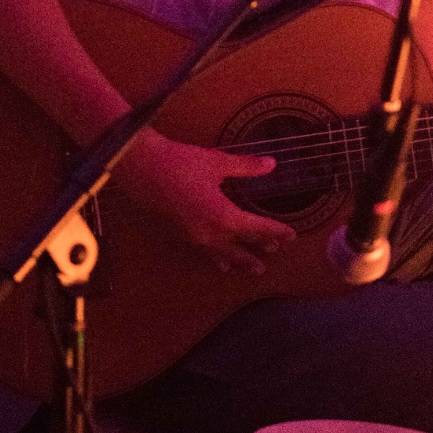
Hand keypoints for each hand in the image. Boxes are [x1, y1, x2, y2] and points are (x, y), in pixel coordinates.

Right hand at [117, 131, 294, 276]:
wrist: (141, 169)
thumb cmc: (181, 163)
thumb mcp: (217, 163)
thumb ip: (246, 167)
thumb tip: (272, 164)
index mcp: (223, 217)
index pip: (257, 229)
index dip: (275, 231)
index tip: (292, 235)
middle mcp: (210, 234)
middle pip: (241, 246)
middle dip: (259, 248)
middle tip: (276, 252)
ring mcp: (194, 238)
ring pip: (222, 255)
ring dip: (240, 261)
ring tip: (253, 269)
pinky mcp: (181, 236)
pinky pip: (205, 253)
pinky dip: (218, 258)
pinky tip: (220, 264)